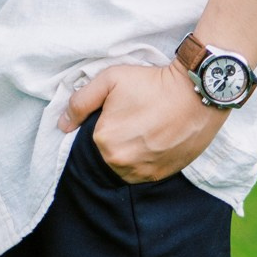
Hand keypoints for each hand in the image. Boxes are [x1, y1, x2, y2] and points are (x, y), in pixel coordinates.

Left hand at [57, 60, 227, 182]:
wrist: (194, 94)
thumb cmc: (151, 83)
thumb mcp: (109, 80)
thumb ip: (80, 102)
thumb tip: (62, 125)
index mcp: (104, 142)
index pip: (92, 136)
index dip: (104, 120)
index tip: (119, 109)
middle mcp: (121, 163)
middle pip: (107, 152)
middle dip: (115, 136)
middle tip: (134, 116)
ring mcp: (143, 173)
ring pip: (124, 165)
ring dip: (128, 151)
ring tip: (145, 128)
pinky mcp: (162, 176)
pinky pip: (143, 171)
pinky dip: (144, 158)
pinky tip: (154, 140)